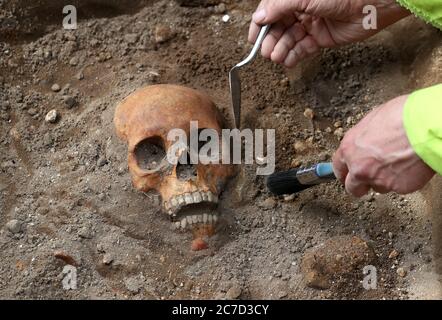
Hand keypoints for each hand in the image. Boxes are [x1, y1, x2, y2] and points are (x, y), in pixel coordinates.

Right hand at [249, 0, 409, 66]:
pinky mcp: (321, 38)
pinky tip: (288, 61)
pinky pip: (303, 48)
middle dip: (271, 41)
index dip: (260, 25)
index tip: (253, 39)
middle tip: (266, 53)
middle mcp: (301, 9)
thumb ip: (279, 7)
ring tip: (277, 58)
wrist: (372, 4)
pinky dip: (294, 55)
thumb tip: (258, 17)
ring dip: (281, 49)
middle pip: (278, 27)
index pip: (270, 11)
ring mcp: (311, 24)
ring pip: (289, 39)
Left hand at [332, 95, 434, 196]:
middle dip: (360, 185)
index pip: (338, 168)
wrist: (425, 127)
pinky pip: (397, 187)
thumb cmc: (401, 117)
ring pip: (377, 187)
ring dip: (385, 180)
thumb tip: (364, 143)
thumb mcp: (372, 120)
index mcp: (349, 149)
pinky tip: (409, 166)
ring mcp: (377, 180)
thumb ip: (363, 139)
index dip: (344, 172)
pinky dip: (402, 180)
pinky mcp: (397, 188)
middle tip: (371, 178)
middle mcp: (359, 167)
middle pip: (352, 188)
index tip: (347, 175)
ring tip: (398, 163)